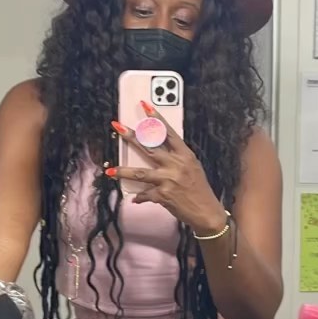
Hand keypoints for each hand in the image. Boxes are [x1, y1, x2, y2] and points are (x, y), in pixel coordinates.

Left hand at [108, 103, 225, 232]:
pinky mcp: (163, 195)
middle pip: (149, 148)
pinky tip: (135, 198)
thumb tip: (159, 152)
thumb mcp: (192, 167)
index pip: (168, 133)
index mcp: (185, 155)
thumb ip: (177, 158)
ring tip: (111, 170)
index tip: (146, 107)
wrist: (206, 211)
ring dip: (123, 171)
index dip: (156, 119)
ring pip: (140, 172)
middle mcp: (176, 165)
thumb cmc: (199, 189)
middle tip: (118, 127)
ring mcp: (168, 180)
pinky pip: (145, 194)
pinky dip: (140, 197)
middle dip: (132, 136)